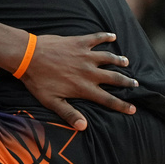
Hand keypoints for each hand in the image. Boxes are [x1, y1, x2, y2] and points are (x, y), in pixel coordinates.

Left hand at [21, 32, 136, 130]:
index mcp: (84, 88)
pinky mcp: (79, 42)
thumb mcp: (51, 102)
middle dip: (127, 82)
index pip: (108, 99)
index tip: (134, 109)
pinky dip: (106, 36)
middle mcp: (89, 72)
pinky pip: (97, 38)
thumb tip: (83, 127)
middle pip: (114, 78)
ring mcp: (86, 56)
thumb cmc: (38, 81)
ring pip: (109, 58)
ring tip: (126, 62)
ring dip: (119, 60)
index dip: (122, 105)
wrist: (28, 56)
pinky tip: (113, 36)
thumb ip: (68, 114)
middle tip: (136, 84)